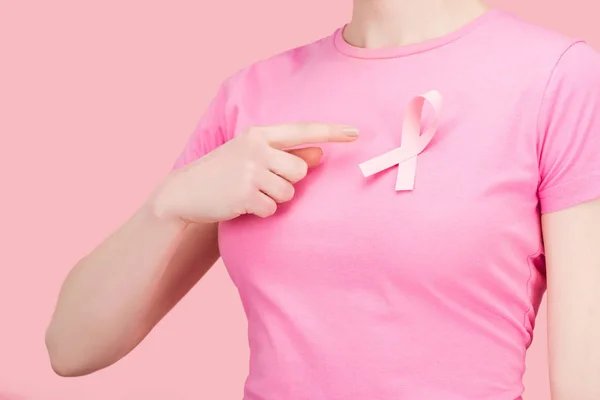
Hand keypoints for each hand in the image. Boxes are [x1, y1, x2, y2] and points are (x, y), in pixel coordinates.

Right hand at [154, 123, 358, 222]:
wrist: (185, 192)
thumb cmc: (223, 173)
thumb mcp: (251, 156)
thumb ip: (285, 154)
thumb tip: (319, 154)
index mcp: (258, 134)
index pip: (302, 130)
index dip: (331, 132)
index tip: (355, 133)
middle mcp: (256, 148)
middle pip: (299, 170)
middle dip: (287, 182)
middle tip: (261, 183)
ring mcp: (250, 171)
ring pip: (288, 192)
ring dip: (274, 199)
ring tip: (249, 193)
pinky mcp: (246, 194)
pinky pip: (272, 209)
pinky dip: (261, 212)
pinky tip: (242, 205)